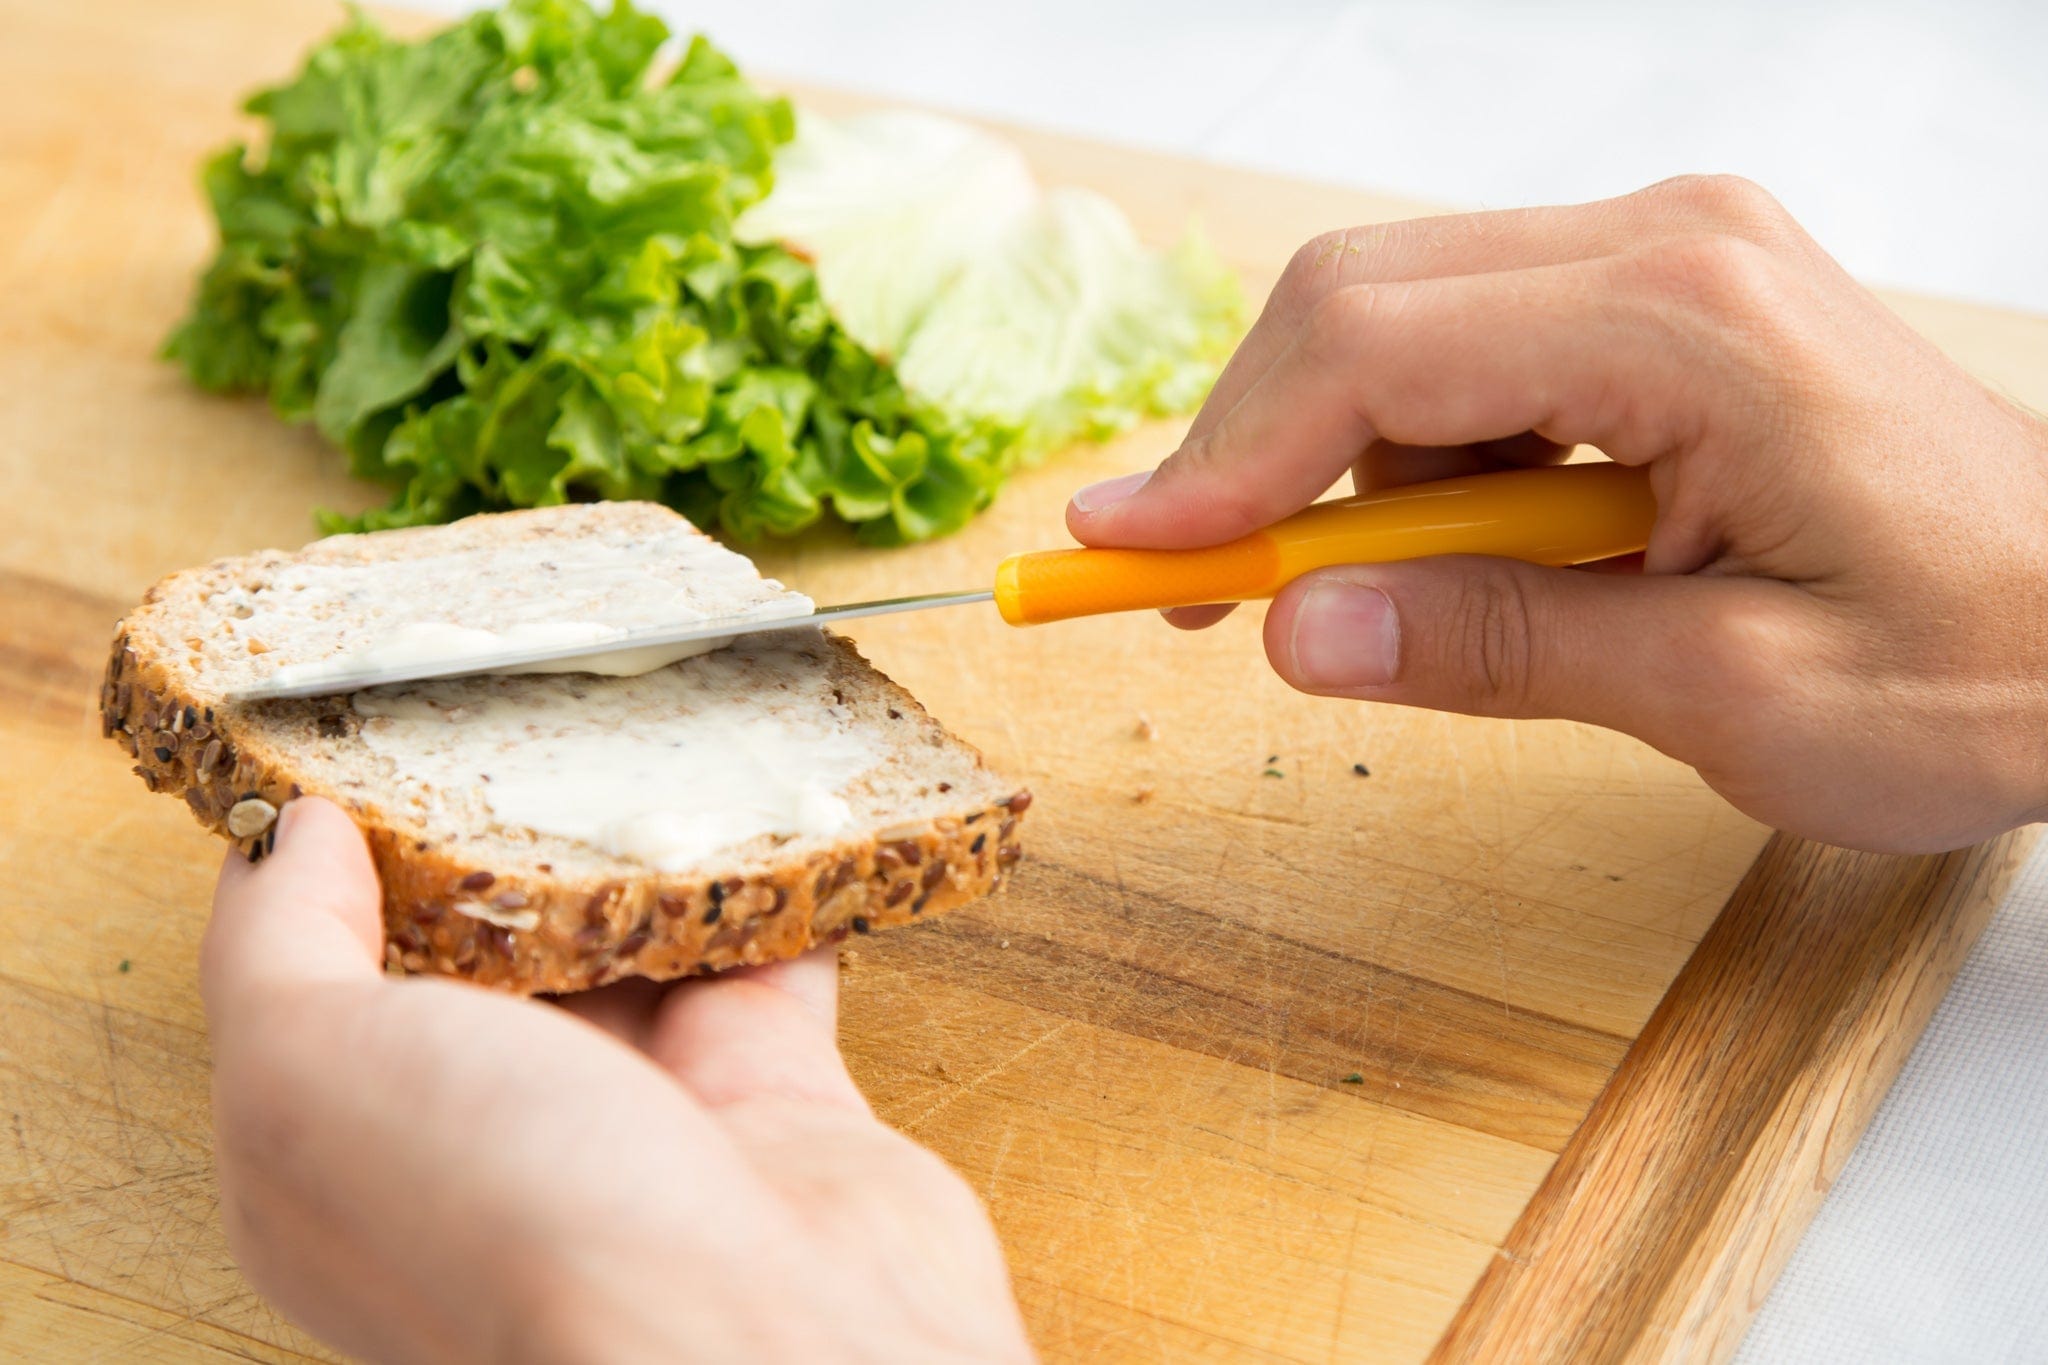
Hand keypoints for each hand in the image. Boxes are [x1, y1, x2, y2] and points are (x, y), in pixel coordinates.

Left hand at [201, 798, 1033, 1364]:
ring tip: (636, 726)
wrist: (756, 1336)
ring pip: (631, 936)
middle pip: (488, 944)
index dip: (339, 855)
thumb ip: (277, 946)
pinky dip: (775, 878)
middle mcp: (496, 1131)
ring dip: (642, 841)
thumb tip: (287, 839)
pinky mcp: (772, 1094)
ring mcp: (643, 1112)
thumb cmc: (514, 1228)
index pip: (327, 971)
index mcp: (355, 1144)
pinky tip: (763, 800)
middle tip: (512, 709)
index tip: (365, 736)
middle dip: (504, 832)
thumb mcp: (308, 1075)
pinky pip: (767, 953)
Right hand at [1067, 176, 2047, 852]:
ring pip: (1402, 331)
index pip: (1372, 347)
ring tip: (1403, 608)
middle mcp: (1664, 246)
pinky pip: (1473, 357)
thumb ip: (1502, 647)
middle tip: (1204, 595)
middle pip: (1360, 305)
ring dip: (1349, 472)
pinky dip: (1425, 463)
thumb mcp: (1734, 696)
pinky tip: (1486, 556)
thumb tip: (1297, 627)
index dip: (1224, 457)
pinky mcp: (1662, 304)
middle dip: (1254, 453)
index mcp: (1686, 317)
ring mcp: (1664, 262)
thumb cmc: (1985, 662)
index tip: (1125, 557)